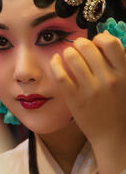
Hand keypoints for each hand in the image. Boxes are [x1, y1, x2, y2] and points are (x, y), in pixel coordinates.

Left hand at [50, 31, 125, 173]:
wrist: (113, 135)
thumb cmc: (119, 107)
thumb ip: (119, 64)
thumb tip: (104, 42)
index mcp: (124, 73)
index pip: (110, 42)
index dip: (99, 38)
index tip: (96, 43)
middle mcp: (108, 79)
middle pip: (87, 46)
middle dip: (79, 44)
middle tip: (77, 48)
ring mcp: (90, 89)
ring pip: (72, 57)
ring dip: (67, 52)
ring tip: (68, 56)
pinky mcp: (75, 98)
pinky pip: (60, 74)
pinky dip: (55, 64)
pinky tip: (55, 61)